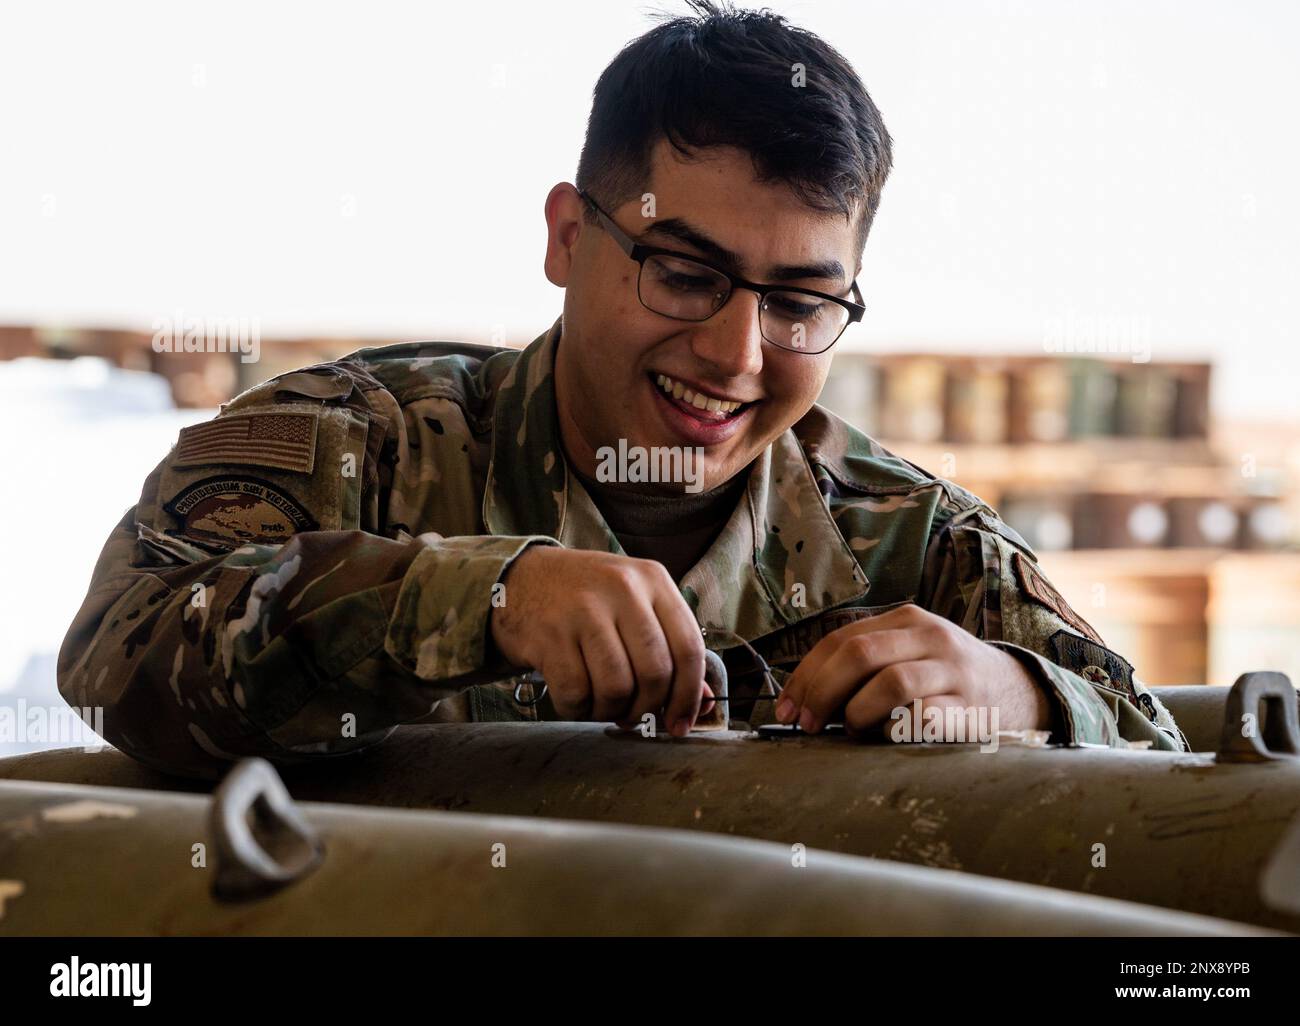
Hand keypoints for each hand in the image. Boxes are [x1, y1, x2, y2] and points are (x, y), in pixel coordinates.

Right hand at [490, 547, 711, 735]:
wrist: (521, 579)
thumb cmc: (588, 599)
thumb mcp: (634, 606)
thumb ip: (670, 648)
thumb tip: (703, 703)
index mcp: (652, 580)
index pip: (689, 647)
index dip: (689, 696)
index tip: (680, 723)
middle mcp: (622, 588)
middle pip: (655, 672)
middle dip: (647, 708)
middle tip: (633, 717)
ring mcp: (583, 609)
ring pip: (617, 688)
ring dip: (611, 712)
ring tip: (602, 705)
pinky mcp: (549, 633)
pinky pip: (575, 692)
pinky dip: (577, 710)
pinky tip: (575, 699)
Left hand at [775, 603, 1050, 737]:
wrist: (1021, 693)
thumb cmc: (948, 678)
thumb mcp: (911, 652)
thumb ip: (866, 664)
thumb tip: (804, 698)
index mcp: (907, 621)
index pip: (841, 640)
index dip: (806, 675)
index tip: (787, 707)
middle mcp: (930, 638)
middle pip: (859, 655)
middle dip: (821, 692)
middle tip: (806, 724)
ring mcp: (953, 672)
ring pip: (890, 683)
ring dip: (857, 712)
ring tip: (852, 730)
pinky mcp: (970, 708)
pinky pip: (922, 719)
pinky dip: (894, 730)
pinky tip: (887, 738)